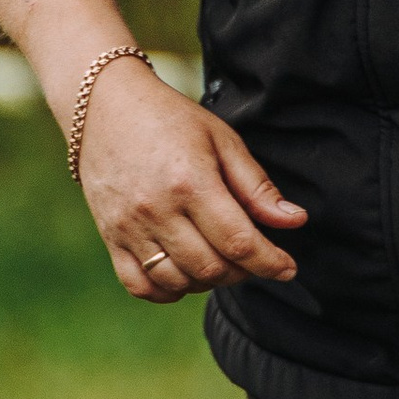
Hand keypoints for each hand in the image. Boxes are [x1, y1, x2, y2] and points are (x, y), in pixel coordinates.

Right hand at [76, 59, 306, 303]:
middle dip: (243, 272)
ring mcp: (128, 226)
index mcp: (190, 182)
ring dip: (208, 282)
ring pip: (177, 281)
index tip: (287, 268)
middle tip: (253, 257)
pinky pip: (139, 285)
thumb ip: (257, 187)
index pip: (238, 242)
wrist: (104, 107)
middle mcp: (156, 210)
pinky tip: (185, 274)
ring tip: (221, 261)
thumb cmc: (171, 120)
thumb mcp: (223, 140)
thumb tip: (294, 221)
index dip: (269, 262)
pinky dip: (167, 291)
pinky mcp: (110, 236)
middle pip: (210, 267)